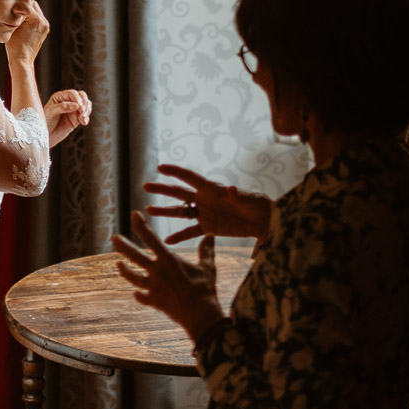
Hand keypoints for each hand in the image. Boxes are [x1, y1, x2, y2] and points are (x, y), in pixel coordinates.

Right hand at [5, 0, 49, 65]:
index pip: (27, 3)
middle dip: (24, 7)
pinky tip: (23, 24)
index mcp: (36, 19)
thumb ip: (16, 14)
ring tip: (18, 18)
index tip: (12, 6)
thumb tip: (16, 5)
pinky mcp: (44, 31)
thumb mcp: (12, 26)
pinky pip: (37, 19)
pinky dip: (31, 19)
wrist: (22, 60)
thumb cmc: (14, 45)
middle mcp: (43, 22)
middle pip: (33, 5)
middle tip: (15, 11)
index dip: (18, 3)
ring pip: (36, 11)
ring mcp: (45, 26)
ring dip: (27, 13)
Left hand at [43, 89, 91, 146]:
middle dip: (84, 103)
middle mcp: (68, 101)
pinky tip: (84, 122)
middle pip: (82, 96)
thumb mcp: (50, 112)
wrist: (45, 135)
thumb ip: (63, 107)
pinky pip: (85, 116)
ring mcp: (73, 110)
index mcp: (60, 97)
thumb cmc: (44, 121)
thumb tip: (76, 105)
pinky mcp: (77, 119)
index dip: (77, 98)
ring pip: (86, 105)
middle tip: (82, 111)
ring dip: (87, 111)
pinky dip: (86, 118)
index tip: (79, 106)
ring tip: (82, 118)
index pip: (72, 93)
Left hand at [112, 211, 224, 339]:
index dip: (141, 225)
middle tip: (114, 238)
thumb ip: (206, 250)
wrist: (200, 315)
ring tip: (118, 264)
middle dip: (123, 246)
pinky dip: (139, 295)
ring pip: (133, 277)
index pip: (151, 238)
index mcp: (168, 260)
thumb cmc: (205, 289)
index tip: (133, 214)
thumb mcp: (207, 267)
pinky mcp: (153, 301)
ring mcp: (153, 287)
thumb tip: (210, 235)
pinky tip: (136, 293)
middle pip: (135, 256)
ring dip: (125, 271)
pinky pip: (142, 297)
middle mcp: (157, 272)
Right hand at [144, 164, 272, 243]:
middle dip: (163, 189)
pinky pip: (190, 232)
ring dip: (165, 210)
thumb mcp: (247, 200)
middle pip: (179, 192)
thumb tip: (231, 190)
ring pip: (180, 212)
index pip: (190, 177)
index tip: (159, 168)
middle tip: (146, 186)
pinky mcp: (208, 228)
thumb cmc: (257, 205)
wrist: (262, 221)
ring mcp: (204, 213)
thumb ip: (237, 196)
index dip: (175, 172)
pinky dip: (179, 236)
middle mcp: (204, 199)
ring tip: (148, 210)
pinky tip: (167, 241)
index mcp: (212, 189)